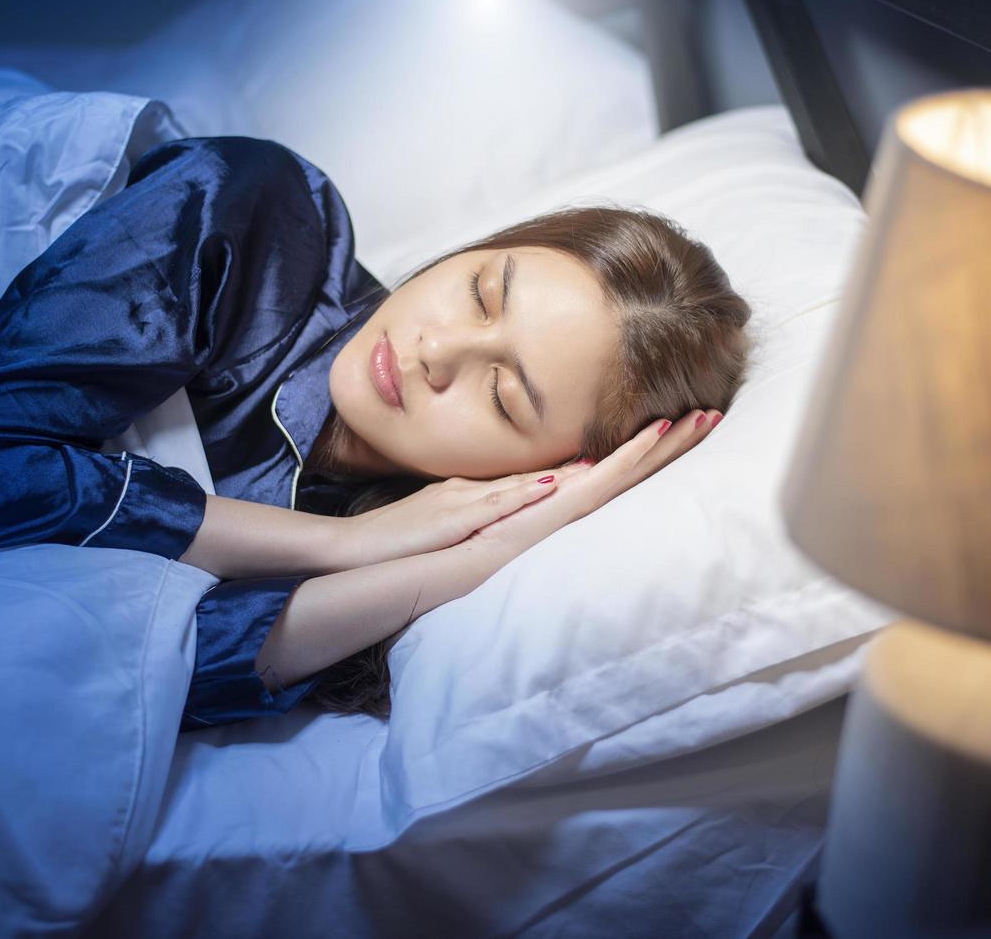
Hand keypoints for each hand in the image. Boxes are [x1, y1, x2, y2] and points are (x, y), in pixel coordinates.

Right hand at [337, 459, 598, 568]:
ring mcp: (465, 499)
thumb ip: (469, 518)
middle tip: (636, 445)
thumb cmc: (395, 538)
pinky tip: (549, 486)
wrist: (354, 544)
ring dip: (568, 474)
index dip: (572, 472)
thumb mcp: (440, 524)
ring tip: (606, 461)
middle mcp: (476, 489)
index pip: (531, 480)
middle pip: (541, 474)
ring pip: (526, 483)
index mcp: (475, 492)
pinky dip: (523, 495)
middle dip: (586, 467)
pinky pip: (493, 506)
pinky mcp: (451, 517)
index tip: (611, 462)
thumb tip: (494, 520)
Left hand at [465, 408, 722, 567]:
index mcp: (568, 496)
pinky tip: (659, 431)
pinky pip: (608, 475)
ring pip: (634, 467)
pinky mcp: (568, 507)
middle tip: (716, 415)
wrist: (454, 561)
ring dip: (670, 443)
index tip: (686, 421)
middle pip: (640, 466)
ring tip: (705, 418)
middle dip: (678, 442)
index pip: (621, 467)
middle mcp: (582, 501)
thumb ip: (532, 485)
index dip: (655, 446)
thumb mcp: (504, 494)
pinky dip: (634, 452)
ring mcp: (579, 504)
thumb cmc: (471, 528)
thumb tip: (561, 471)